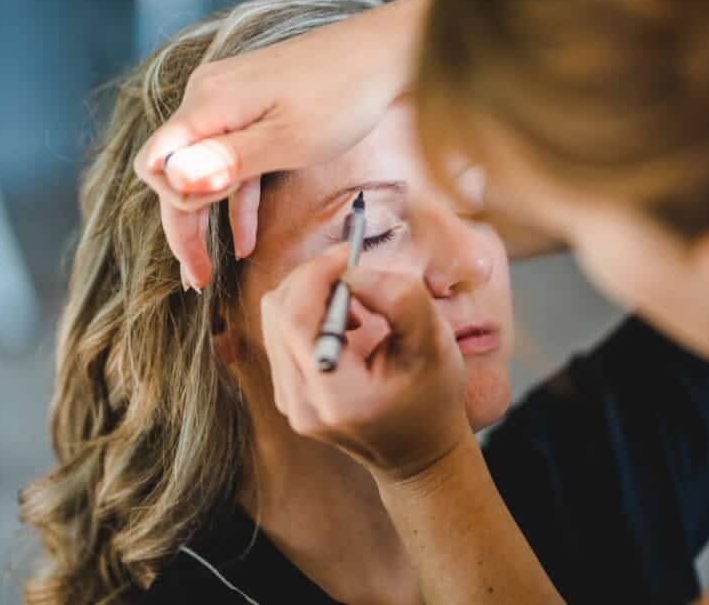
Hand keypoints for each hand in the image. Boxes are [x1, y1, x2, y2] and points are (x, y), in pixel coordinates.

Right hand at [133, 0, 426, 288]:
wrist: (385, 54)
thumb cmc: (342, 97)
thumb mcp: (289, 141)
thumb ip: (229, 162)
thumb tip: (176, 181)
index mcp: (208, 105)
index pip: (156, 165)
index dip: (174, 209)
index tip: (206, 242)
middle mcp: (208, 98)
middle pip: (174, 170)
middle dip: (183, 226)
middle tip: (196, 280)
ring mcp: (230, 100)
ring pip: (202, 167)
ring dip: (206, 217)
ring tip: (210, 270)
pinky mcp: (253, 105)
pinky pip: (231, 158)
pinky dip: (235, 197)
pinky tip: (245, 241)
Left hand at [259, 244, 470, 481]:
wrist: (419, 454)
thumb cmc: (433, 398)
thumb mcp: (433, 344)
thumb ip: (399, 300)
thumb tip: (352, 272)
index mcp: (337, 397)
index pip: (297, 318)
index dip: (317, 273)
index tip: (349, 253)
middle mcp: (301, 404)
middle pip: (278, 313)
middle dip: (313, 277)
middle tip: (353, 268)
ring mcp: (289, 403)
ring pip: (274, 319)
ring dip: (311, 295)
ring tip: (357, 307)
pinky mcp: (287, 396)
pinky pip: (281, 335)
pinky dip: (307, 314)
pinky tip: (345, 325)